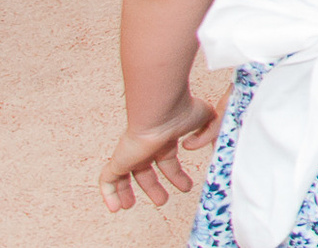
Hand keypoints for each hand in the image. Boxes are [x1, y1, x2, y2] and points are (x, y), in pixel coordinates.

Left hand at [98, 93, 217, 212]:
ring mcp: (131, 154)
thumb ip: (209, 133)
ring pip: (123, 177)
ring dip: (126, 193)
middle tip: (161, 201)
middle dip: (152, 188)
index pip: (168, 161)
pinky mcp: (119, 160)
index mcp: (165, 140)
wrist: (162, 109)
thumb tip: (199, 146)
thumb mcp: (208, 119)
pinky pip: (108, 181)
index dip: (176, 176)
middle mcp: (147, 147)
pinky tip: (115, 208)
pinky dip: (109, 195)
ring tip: (129, 206)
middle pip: (145, 172)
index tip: (185, 187)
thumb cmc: (184, 110)